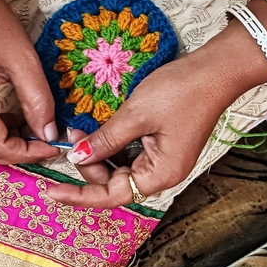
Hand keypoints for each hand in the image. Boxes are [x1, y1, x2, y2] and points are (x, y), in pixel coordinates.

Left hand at [46, 44, 252, 207]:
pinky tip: (98, 131)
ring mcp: (164, 161)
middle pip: (115, 183)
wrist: (215, 71)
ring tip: (80, 130)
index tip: (51, 190)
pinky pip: (131, 155)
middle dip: (90, 164)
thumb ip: (104, 141)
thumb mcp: (135, 115)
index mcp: (160, 175)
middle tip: (72, 137)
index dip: (79, 194)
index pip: (111, 195)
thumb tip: (77, 158)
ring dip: (99, 153)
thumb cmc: (181, 92)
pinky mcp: (164, 147)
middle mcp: (163, 174)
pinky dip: (112, 146)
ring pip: (121, 169)